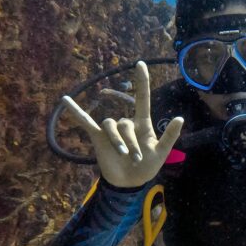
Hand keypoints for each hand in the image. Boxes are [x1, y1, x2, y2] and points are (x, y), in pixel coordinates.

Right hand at [62, 61, 183, 187]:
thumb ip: (170, 136)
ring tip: (123, 156)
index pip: (142, 98)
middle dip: (131, 143)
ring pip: (111, 126)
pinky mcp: (98, 137)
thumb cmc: (148, 167)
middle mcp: (126, 124)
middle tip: (137, 159)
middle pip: (125, 123)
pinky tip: (65, 100)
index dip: (142, 82)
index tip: (140, 64)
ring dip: (117, 141)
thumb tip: (180, 118)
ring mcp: (111, 130)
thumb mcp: (162, 153)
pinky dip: (75, 111)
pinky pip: (85, 121)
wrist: (130, 182)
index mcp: (143, 124)